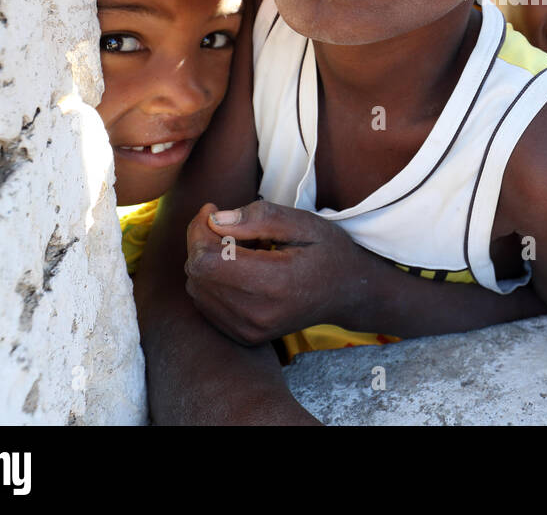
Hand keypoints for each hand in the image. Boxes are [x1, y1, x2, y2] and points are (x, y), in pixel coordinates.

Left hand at [184, 199, 364, 344]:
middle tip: (231, 227)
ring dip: (208, 263)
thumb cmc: (328, 251)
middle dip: (203, 243)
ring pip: (197, 290)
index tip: (212, 210)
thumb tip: (214, 220)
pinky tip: (238, 271)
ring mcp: (251, 330)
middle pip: (197, 275)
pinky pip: (206, 305)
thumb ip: (259, 218)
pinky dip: (213, 282)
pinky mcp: (245, 336)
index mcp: (275, 283)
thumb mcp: (304, 223)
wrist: (349, 293)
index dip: (199, 230)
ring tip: (240, 250)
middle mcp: (259, 314)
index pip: (207, 260)